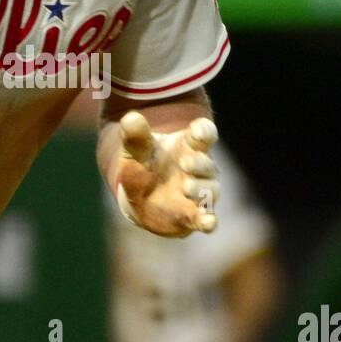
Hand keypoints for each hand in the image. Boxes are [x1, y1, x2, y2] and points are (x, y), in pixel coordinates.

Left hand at [115, 112, 220, 236]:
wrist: (139, 195)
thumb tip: (131, 118)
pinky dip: (208, 222)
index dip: (204, 131)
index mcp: (190, 145)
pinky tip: (208, 224)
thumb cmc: (145, 164)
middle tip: (184, 162)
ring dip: (201, 189)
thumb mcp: (136, 148)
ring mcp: (199, 192)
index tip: (197, 131)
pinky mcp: (193, 215)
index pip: (204, 134)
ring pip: (210, 190)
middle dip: (198, 163)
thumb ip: (135, 134)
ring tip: (186, 187)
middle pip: (207, 163)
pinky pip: (206, 218)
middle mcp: (200, 168)